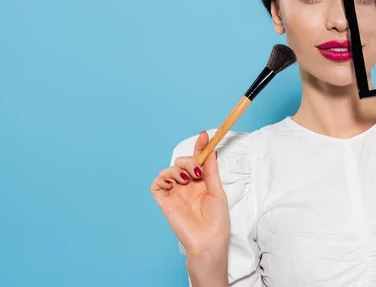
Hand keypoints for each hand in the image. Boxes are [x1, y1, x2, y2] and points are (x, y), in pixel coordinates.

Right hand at [151, 131, 229, 258]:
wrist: (209, 240)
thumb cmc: (217, 220)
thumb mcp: (217, 191)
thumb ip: (211, 171)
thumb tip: (211, 151)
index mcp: (201, 182)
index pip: (197, 160)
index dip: (199, 147)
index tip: (204, 135)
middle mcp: (187, 185)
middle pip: (182, 162)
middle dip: (188, 160)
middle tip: (196, 171)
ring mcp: (175, 193)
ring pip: (168, 170)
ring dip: (177, 169)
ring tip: (186, 178)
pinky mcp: (165, 201)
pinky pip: (157, 184)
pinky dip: (163, 179)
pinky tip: (174, 184)